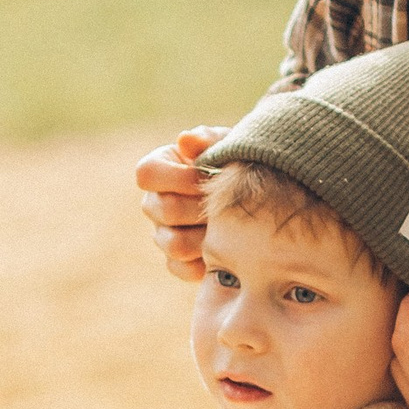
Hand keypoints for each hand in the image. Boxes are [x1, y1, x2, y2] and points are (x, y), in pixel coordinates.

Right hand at [135, 125, 229, 280]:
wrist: (261, 197)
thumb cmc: (237, 164)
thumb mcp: (228, 146)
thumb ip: (208, 140)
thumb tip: (185, 140)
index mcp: (159, 169)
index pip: (146, 173)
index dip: (176, 177)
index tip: (204, 176)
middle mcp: (154, 203)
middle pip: (163, 210)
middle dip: (199, 208)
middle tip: (227, 205)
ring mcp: (163, 234)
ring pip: (172, 244)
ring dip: (205, 237)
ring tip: (231, 228)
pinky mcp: (177, 261)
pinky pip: (180, 268)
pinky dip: (205, 263)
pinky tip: (227, 251)